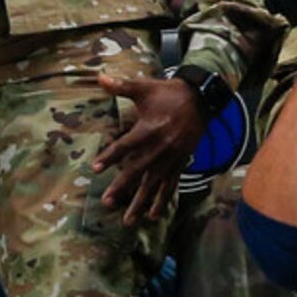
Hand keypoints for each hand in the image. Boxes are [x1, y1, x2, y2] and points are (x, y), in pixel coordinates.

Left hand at [93, 74, 205, 226]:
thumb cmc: (168, 93)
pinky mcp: (180, 163)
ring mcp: (171, 158)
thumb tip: (99, 76)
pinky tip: (153, 215)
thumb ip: (121, 86)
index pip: (125, 146)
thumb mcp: (145, 88)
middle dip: (122, 187)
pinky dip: (162, 201)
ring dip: (140, 203)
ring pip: (153, 184)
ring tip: (128, 220)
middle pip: (137, 171)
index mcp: (149, 129)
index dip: (110, 157)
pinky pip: (170, 185)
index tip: (95, 168)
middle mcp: (160, 147)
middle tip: (107, 201)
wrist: (201, 98)